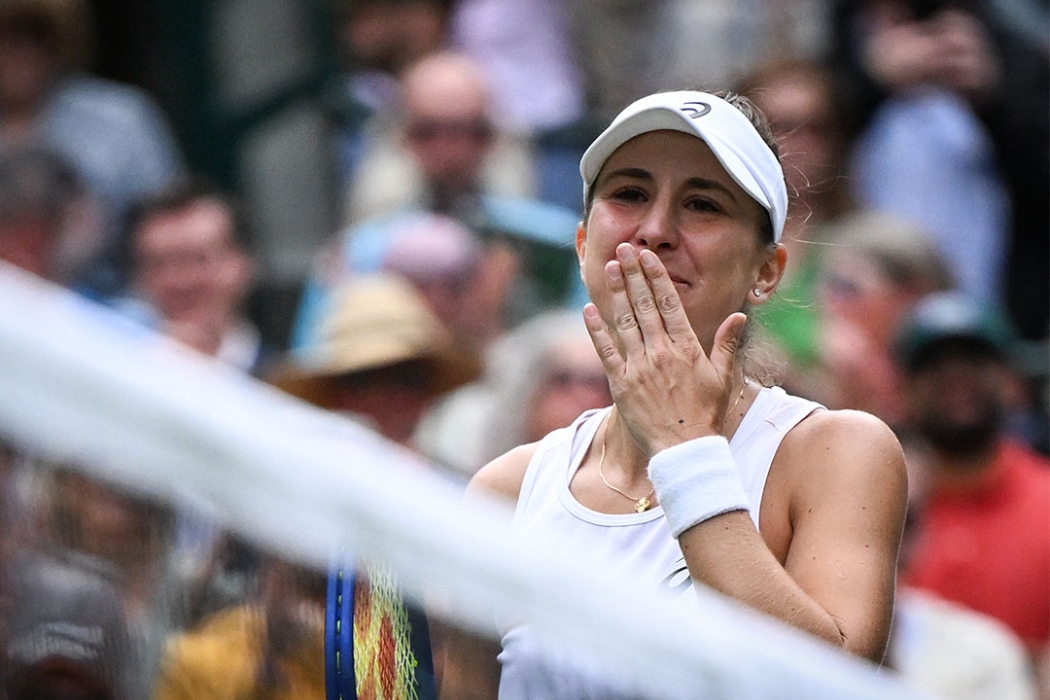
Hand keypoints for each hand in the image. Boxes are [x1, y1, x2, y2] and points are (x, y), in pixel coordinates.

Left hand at [582, 243, 745, 454]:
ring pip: (625, 322)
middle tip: (624, 250)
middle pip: (645, 305)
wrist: (685, 450)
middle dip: (633, 275)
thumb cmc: (707, 416)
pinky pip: (606, 351)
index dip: (656, 277)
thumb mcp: (724, 378)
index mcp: (687, 348)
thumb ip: (727, 345)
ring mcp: (639, 367)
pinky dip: (596, 330)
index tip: (647, 257)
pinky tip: (588, 309)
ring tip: (610, 268)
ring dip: (617, 293)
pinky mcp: (621, 383)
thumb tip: (739, 316)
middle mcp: (661, 352)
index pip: (670, 303)